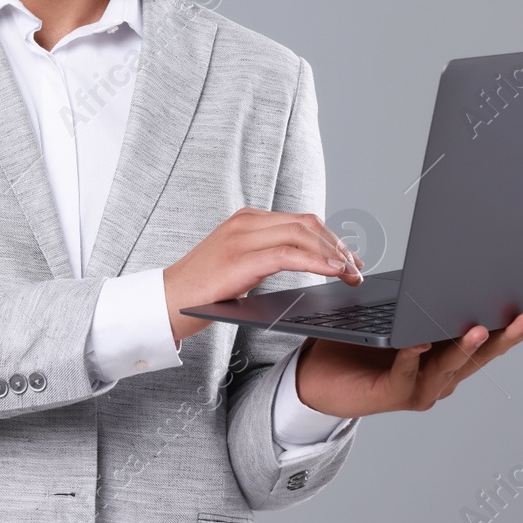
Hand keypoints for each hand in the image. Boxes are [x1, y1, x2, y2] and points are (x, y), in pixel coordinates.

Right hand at [164, 207, 364, 343]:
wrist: (165, 302)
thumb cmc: (202, 291)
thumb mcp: (239, 265)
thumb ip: (266, 256)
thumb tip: (303, 261)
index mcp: (247, 220)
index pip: (300, 220)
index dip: (331, 238)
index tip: (349, 259)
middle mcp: (246, 222)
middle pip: (306, 223)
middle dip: (337, 245)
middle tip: (356, 269)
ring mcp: (242, 237)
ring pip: (301, 234)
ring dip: (332, 254)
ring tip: (350, 274)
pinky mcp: (241, 259)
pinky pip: (288, 254)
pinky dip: (316, 261)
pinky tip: (332, 272)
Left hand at [293, 310, 522, 418]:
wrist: (316, 377)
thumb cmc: (359, 345)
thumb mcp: (399, 319)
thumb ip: (424, 305)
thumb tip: (450, 272)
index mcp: (446, 356)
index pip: (488, 343)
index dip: (514, 330)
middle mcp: (439, 376)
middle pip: (479, 355)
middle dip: (507, 336)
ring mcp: (418, 388)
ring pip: (448, 366)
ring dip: (465, 348)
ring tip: (481, 329)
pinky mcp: (391, 393)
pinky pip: (406, 373)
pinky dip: (414, 357)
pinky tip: (420, 341)